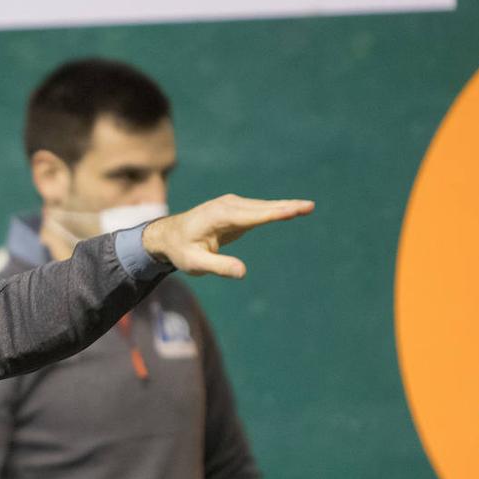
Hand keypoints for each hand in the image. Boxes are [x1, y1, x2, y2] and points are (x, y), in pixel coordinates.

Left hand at [141, 194, 313, 277]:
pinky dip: (275, 210)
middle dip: (285, 207)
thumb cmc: (181, 250)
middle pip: (261, 208)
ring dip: (284, 207)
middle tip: (310, 206)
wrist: (168, 236)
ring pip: (262, 207)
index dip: (273, 213)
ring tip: (307, 208)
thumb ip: (218, 267)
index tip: (292, 210)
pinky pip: (259, 210)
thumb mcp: (194, 264)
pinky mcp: (235, 209)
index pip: (251, 215)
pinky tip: (292, 210)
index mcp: (217, 217)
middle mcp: (226, 206)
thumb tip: (242, 272)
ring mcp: (231, 205)